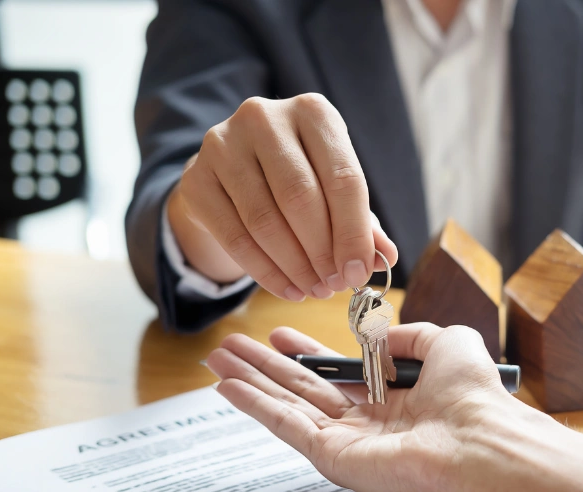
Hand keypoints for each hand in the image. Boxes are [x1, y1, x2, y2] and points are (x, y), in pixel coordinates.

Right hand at [168, 93, 397, 299]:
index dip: (353, 233)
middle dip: (323, 252)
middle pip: (300, 198)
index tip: (359, 273)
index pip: (343, 178)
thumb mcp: (335, 190)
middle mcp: (265, 117)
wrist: (234, 170)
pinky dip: (265, 271)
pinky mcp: (197, 177)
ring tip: (314, 290)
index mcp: (313, 112)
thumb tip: (386, 257)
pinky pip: (235, 236)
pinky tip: (287, 288)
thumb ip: (363, 221)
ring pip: (265, 220)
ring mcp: (223, 143)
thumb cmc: (300, 177)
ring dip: (295, 266)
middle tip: (334, 285)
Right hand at [204, 324, 517, 491]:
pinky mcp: (333, 457)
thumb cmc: (472, 395)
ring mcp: (347, 441)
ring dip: (250, 382)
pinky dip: (254, 405)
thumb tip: (382, 335)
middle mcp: (367, 422)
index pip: (338, 373)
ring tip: (217, 359)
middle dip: (265, 366)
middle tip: (231, 346)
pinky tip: (228, 387)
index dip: (306, 352)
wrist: (479, 437)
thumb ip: (410, 334)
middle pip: (303, 388)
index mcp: (393, 398)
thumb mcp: (447, 342)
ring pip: (287, 405)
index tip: (279, 333)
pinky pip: (286, 426)